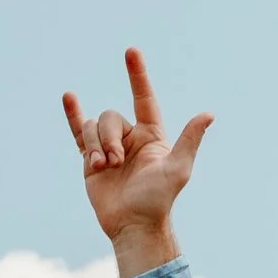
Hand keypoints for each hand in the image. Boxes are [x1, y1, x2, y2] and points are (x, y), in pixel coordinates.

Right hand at [61, 46, 212, 275]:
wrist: (132, 225)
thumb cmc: (158, 200)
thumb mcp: (178, 169)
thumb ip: (189, 140)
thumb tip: (208, 114)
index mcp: (151, 135)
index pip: (143, 98)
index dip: (137, 76)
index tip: (131, 52)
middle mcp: (130, 138)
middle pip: (111, 117)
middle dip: (109, 137)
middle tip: (115, 163)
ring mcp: (109, 147)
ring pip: (94, 126)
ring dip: (96, 145)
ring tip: (103, 168)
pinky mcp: (91, 160)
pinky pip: (79, 132)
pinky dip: (73, 116)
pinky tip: (69, 98)